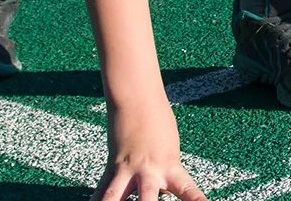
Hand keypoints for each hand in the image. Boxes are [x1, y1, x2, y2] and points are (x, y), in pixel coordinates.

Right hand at [92, 101, 206, 200]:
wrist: (136, 99)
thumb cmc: (158, 121)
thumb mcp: (170, 150)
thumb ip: (166, 173)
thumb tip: (158, 190)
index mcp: (171, 167)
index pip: (190, 193)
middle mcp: (149, 173)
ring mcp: (127, 171)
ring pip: (112, 199)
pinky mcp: (112, 168)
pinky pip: (101, 192)